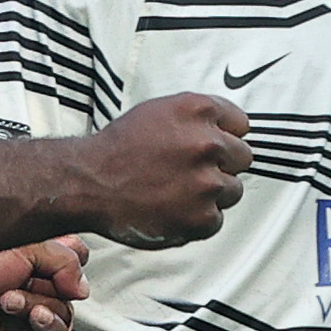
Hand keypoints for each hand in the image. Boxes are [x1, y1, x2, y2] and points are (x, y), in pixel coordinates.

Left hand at [0, 242, 85, 330]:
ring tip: (9, 302)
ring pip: (67, 314)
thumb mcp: (23, 248)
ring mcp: (31, 312)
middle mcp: (36, 284)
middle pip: (74, 289)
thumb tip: (83, 290)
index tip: (60, 259)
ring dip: (42, 306)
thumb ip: (63, 260)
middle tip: (21, 281)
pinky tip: (29, 319)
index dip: (72, 261)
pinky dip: (47, 326)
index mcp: (35, 256)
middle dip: (51, 286)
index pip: (76, 257)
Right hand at [75, 92, 247, 249]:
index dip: (224, 137)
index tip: (211, 147)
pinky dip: (197, 220)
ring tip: (177, 192)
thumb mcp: (158, 113)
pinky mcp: (201, 216)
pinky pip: (216, 220)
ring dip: (210, 194)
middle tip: (189, 172)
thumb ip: (197, 119)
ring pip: (232, 191)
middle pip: (242, 158)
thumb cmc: (117, 151)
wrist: (88, 183)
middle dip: (220, 165)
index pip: (241, 124)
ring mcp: (206, 182)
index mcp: (198, 111)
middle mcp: (207, 143)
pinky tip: (172, 209)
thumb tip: (226, 129)